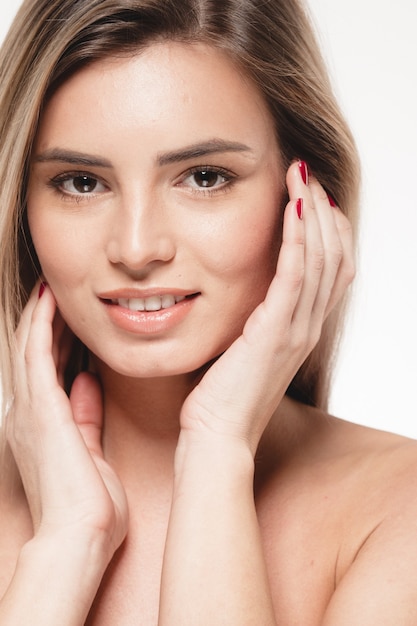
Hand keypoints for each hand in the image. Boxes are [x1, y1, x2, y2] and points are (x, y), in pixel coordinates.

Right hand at [6, 284, 127, 558]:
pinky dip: (40, 325)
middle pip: (34, 355)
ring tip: (50, 287)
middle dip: (44, 322)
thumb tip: (87, 383)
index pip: (47, 371)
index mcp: (42, 427)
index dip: (54, 341)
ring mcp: (29, 411)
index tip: (68, 318)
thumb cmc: (91, 506)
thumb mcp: (91, 451)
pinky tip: (48, 300)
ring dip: (39, 316)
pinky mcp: (39, 409)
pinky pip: (35, 354)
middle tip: (55, 292)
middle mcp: (28, 415)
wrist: (81, 536)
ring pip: (30, 348)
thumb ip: (86, 416)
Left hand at [179, 161, 354, 453]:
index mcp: (302, 330)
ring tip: (300, 177)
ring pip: (320, 260)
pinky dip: (297, 239)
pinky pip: (294, 276)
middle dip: (324, 211)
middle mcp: (307, 328)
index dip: (329, 230)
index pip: (333, 270)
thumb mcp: (247, 350)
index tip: (311, 196)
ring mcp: (295, 331)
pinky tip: (293, 208)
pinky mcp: (273, 333)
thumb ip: (258, 322)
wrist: (216, 436)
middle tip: (307, 175)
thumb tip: (249, 295)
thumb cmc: (224, 397)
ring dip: (313, 213)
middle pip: (335, 257)